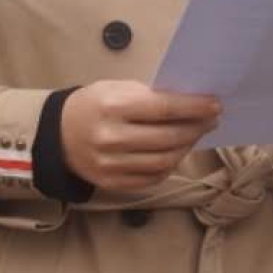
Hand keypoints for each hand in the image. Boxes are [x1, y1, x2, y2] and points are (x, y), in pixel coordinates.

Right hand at [60, 81, 220, 193]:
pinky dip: (171, 164)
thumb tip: (190, 102)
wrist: (57, 136)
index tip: (215, 105)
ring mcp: (112, 165)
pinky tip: (176, 151)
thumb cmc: (92, 105)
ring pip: (165, 160)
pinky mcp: (113, 183)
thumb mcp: (115, 88)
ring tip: (195, 135)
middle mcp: (111, 138)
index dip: (194, 108)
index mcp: (112, 107)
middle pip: (168, 137)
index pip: (163, 109)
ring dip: (186, 147)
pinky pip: (153, 177)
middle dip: (196, 128)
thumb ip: (149, 95)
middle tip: (211, 120)